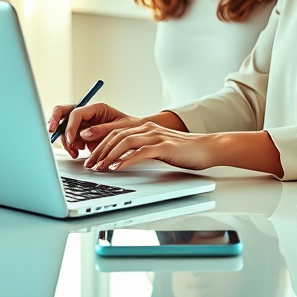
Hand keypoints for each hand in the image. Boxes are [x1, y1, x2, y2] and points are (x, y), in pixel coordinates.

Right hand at [47, 102, 142, 158]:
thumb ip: (101, 130)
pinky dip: (69, 146)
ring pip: (63, 127)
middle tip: (51, 132)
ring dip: (65, 140)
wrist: (135, 136)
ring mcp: (82, 124)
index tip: (70, 138)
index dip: (70, 125)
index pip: (76, 113)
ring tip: (74, 152)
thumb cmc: (130, 128)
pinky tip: (77, 152)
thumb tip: (83, 134)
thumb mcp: (119, 128)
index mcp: (96, 108)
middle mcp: (87, 114)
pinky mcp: (80, 134)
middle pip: (63, 112)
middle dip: (55, 121)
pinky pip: (68, 138)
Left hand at [83, 121, 221, 171]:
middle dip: (99, 151)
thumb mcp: (159, 148)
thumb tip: (122, 161)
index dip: (100, 145)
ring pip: (125, 142)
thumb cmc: (185, 151)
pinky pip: (141, 152)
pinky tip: (117, 168)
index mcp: (145, 128)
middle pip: (116, 136)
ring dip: (109, 155)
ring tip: (99, 167)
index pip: (116, 133)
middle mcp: (148, 129)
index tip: (90, 158)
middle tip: (89, 165)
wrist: (208, 147)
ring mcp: (156, 136)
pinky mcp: (164, 146)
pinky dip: (126, 160)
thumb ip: (142, 150)